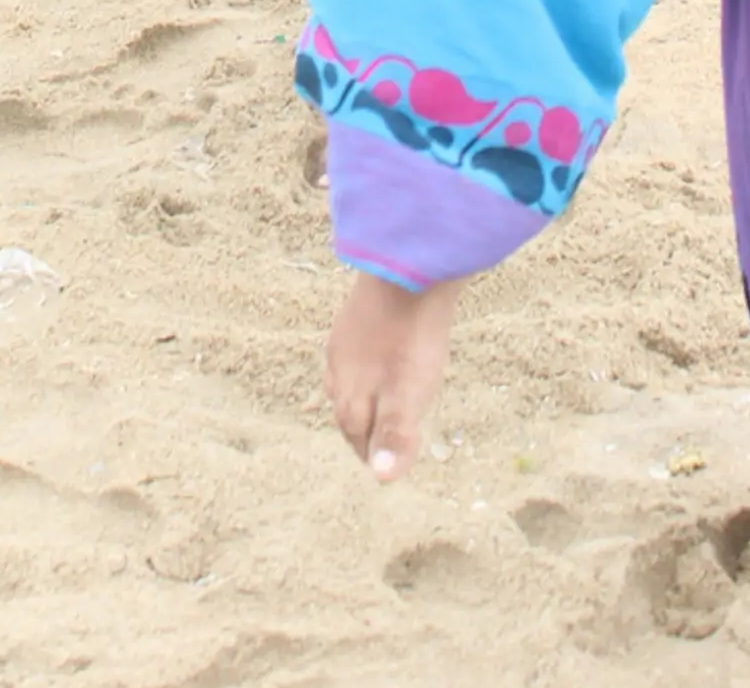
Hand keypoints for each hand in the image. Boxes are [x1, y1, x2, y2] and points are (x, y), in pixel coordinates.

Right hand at [326, 270, 460, 480]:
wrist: (407, 269)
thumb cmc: (410, 338)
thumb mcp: (408, 393)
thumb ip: (394, 434)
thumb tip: (381, 479)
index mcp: (350, 392)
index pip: (354, 434)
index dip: (371, 452)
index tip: (383, 464)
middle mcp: (339, 368)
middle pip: (347, 410)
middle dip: (362, 428)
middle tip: (381, 440)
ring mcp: (344, 339)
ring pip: (348, 381)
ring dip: (361, 397)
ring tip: (379, 404)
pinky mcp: (355, 316)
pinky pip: (354, 354)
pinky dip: (365, 368)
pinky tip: (380, 360)